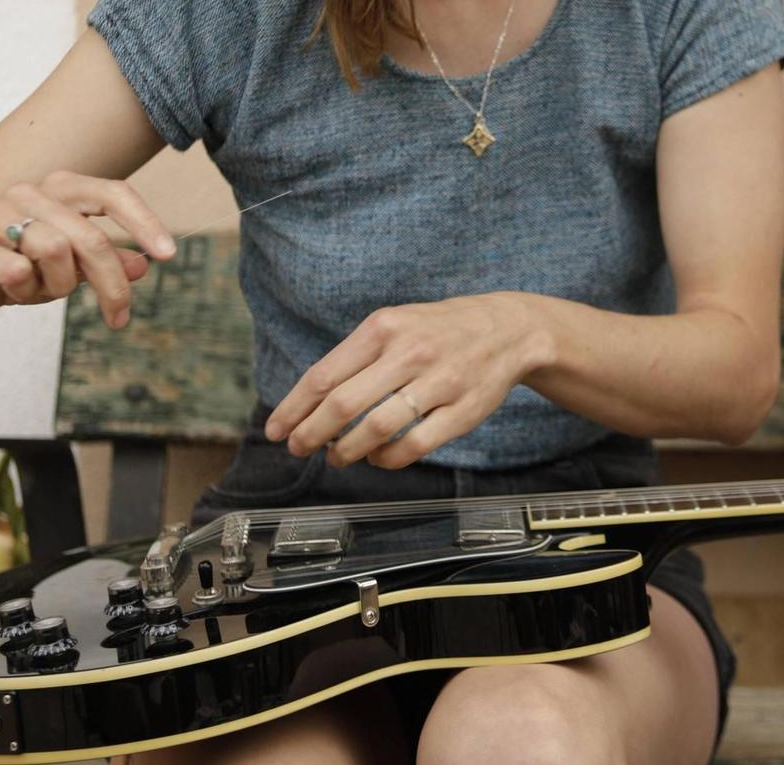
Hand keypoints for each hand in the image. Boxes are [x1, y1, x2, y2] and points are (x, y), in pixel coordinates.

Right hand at [0, 172, 177, 329]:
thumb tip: (144, 265)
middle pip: (89, 237)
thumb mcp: (68, 269)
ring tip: (36, 292)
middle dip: (111, 284)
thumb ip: (104, 263)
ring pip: (54, 252)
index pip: (111, 193)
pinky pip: (11, 267)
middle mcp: (28, 193)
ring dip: (55, 287)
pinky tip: (13, 285)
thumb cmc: (13, 267)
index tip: (168, 255)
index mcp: (59, 189)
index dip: (144, 222)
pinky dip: (22, 284)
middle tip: (119, 318)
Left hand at [264, 294, 548, 469]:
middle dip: (311, 434)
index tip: (276, 429)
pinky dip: (385, 459)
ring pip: (376, 429)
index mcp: (383, 327)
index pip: (324, 375)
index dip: (294, 409)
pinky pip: (413, 446)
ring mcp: (438, 383)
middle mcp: (409, 352)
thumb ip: (356, 356)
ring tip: (336, 456)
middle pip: (343, 405)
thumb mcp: (395, 323)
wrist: (507, 329)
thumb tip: (309, 400)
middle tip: (298, 448)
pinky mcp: (462, 412)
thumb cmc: (438, 330)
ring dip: (346, 451)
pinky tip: (376, 458)